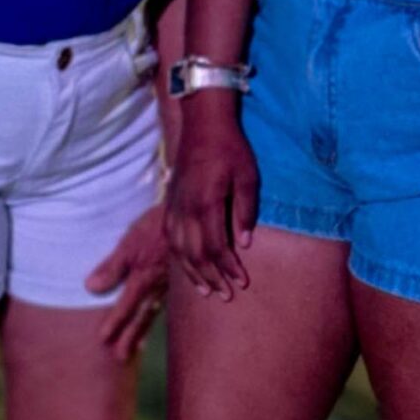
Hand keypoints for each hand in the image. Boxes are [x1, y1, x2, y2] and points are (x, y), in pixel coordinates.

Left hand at [86, 202, 169, 361]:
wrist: (191, 214)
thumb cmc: (157, 225)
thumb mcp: (131, 242)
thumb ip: (112, 266)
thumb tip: (90, 288)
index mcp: (143, 279)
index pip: (124, 307)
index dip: (114, 324)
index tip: (102, 341)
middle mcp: (157, 286)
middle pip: (141, 316)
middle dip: (130, 337)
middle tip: (119, 357)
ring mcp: (172, 284)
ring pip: (156, 311)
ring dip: (145, 329)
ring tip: (138, 348)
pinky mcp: (182, 277)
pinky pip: (171, 303)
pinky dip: (162, 314)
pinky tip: (159, 316)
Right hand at [164, 100, 258, 299]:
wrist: (202, 124)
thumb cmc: (231, 148)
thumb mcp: (248, 177)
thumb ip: (246, 211)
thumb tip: (245, 243)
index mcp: (207, 204)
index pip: (217, 247)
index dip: (229, 268)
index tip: (243, 282)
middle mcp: (187, 210)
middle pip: (196, 255)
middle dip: (212, 278)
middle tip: (226, 296)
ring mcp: (175, 207)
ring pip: (180, 250)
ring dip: (194, 273)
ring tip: (207, 291)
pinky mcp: (170, 202)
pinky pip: (171, 238)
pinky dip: (179, 256)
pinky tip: (187, 266)